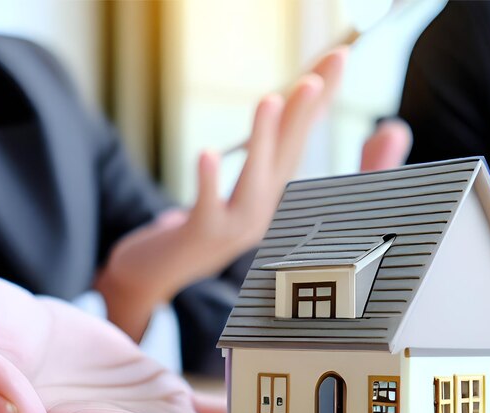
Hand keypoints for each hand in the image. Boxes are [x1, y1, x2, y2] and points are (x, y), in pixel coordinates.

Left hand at [96, 49, 347, 340]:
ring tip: (271, 99)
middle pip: (286, 158)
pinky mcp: (201, 236)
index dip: (316, 105)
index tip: (337, 59)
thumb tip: (266, 137)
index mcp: (267, 200)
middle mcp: (259, 215)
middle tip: (325, 69)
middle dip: (305, 114)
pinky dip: (208, 181)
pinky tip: (205, 152)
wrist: (153, 276)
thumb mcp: (226, 199)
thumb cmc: (190, 230)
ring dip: (263, 141)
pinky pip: (207, 207)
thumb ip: (247, 173)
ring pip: (253, 182)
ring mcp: (233, 229)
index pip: (295, 145)